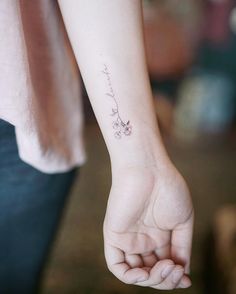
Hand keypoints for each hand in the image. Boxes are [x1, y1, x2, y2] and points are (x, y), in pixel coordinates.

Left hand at [103, 160, 193, 289]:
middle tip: (177, 271)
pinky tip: (143, 274)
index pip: (164, 265)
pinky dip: (129, 277)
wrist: (149, 170)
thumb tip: (183, 274)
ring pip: (136, 272)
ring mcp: (128, 238)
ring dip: (152, 279)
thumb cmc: (168, 189)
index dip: (174, 277)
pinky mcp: (114, 235)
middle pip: (151, 271)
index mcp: (159, 235)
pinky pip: (116, 265)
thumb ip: (182, 247)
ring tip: (167, 267)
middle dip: (166, 279)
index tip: (186, 280)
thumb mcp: (183, 221)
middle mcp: (143, 239)